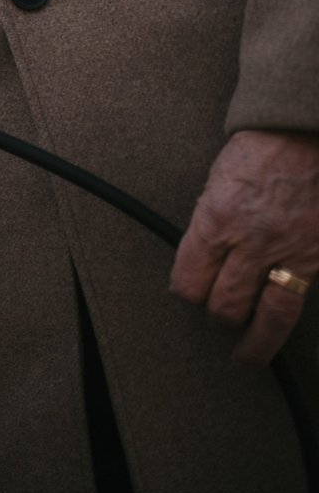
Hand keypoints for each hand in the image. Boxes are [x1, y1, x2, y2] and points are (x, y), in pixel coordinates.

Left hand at [171, 129, 318, 364]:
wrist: (305, 135)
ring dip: (255, 343)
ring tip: (248, 358)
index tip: (189, 296)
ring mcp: (291, 253)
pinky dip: (287, 313)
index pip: (189, 282)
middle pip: (224, 306)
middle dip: (218, 318)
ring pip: (268, 318)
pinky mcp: (318, 257)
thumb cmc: (258, 151)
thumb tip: (202, 260)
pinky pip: (301, 299)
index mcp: (216, 221)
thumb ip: (210, 226)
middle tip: (218, 321)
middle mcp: (251, 243)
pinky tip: (281, 328)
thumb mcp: (215, 184)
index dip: (187, 294)